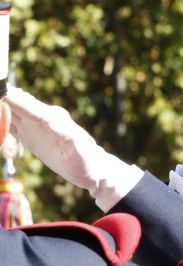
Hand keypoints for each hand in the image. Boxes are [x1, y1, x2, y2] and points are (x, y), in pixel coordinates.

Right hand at [5, 86, 141, 210]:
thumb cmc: (87, 159)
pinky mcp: (28, 135)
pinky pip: (8, 126)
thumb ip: (64, 132)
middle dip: (0, 97)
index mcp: (51, 117)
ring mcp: (32, 125)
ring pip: (7, 112)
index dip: (8, 95)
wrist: (91, 170)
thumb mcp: (77, 147)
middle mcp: (40, 117)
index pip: (24, 102)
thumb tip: (47, 117)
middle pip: (12, 102)